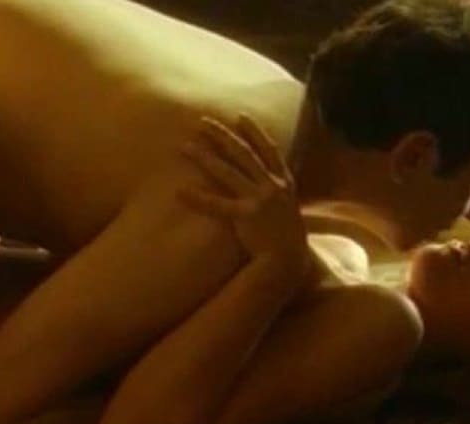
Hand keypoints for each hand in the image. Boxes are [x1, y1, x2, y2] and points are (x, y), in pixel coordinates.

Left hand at [177, 115, 310, 278]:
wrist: (289, 260)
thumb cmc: (289, 239)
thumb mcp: (290, 210)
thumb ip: (279, 194)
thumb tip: (268, 184)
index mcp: (284, 183)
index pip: (268, 150)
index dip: (255, 132)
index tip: (240, 116)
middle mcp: (271, 186)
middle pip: (243, 153)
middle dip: (222, 135)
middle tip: (202, 121)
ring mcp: (258, 200)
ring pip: (227, 171)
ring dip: (204, 156)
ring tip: (184, 146)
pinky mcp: (245, 217)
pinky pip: (217, 205)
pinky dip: (198, 198)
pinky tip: (179, 191)